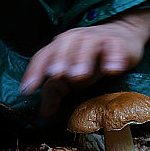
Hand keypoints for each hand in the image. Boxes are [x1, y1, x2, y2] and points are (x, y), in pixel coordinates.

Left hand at [19, 8, 149, 116]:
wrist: (121, 40)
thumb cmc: (91, 60)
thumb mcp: (70, 77)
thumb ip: (55, 91)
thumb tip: (44, 112)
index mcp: (60, 46)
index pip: (43, 56)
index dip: (34, 71)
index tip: (28, 90)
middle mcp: (76, 38)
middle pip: (64, 44)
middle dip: (59, 59)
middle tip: (56, 75)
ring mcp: (97, 38)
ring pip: (87, 43)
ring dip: (82, 58)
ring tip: (80, 75)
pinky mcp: (117, 42)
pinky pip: (114, 46)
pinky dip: (113, 57)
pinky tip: (112, 70)